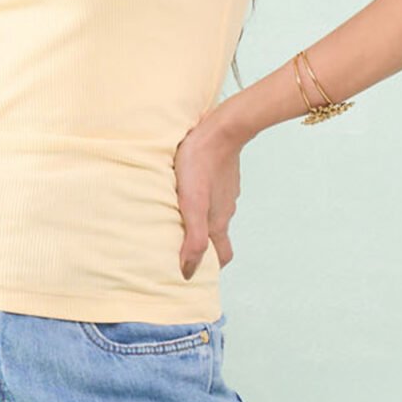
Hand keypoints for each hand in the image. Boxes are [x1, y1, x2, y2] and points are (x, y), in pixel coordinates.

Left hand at [173, 109, 245, 279]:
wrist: (221, 129)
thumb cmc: (201, 164)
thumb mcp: (192, 205)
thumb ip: (193, 239)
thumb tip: (189, 272)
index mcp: (218, 222)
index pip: (221, 255)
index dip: (211, 266)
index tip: (196, 271)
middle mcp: (225, 209)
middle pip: (216, 235)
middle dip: (202, 244)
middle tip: (180, 245)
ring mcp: (225, 191)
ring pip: (214, 213)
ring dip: (199, 219)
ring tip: (175, 215)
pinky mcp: (222, 175)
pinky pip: (212, 193)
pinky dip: (201, 198)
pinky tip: (185, 189)